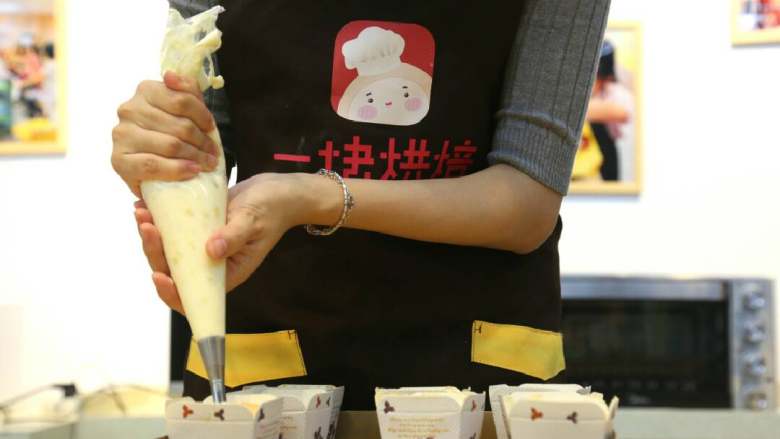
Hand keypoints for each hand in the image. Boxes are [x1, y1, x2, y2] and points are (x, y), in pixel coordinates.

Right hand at [112, 72, 218, 197]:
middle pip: (179, 125)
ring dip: (195, 157)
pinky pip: (152, 165)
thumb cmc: (168, 133)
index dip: (202, 116)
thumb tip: (170, 76)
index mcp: (146, 91)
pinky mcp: (118, 160)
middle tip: (213, 153)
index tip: (211, 128)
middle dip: (202, 142)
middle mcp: (130, 110)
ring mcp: (122, 135)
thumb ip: (185, 90)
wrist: (147, 166)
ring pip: (169, 145)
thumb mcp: (182, 108)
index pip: (181, 100)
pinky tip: (192, 171)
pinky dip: (177, 169)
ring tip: (207, 164)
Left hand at [134, 173, 325, 312]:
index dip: (173, 293)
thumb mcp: (252, 221)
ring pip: (169, 252)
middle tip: (147, 227)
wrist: (276, 191)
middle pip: (174, 271)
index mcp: (227, 273)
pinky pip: (173, 232)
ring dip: (151, 237)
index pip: (195, 295)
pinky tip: (145, 206)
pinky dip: (158, 221)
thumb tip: (212, 251)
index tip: (159, 276)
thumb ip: (232, 237)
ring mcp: (202, 247)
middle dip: (154, 253)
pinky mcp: (197, 230)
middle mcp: (211, 265)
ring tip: (141, 214)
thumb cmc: (271, 209)